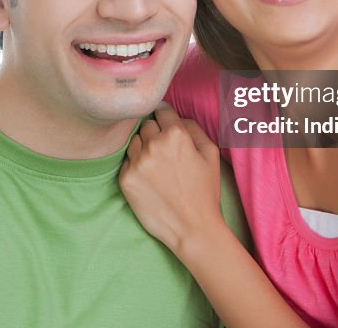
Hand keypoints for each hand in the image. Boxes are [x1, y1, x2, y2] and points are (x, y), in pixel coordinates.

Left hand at [119, 105, 224, 254]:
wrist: (192, 228)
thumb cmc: (204, 191)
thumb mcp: (211, 153)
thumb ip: (194, 127)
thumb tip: (177, 117)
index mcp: (176, 135)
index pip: (162, 110)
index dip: (165, 116)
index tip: (165, 122)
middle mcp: (154, 145)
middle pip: (147, 125)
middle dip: (155, 133)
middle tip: (166, 152)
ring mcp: (137, 162)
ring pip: (134, 141)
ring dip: (143, 148)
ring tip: (158, 167)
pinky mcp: (126, 178)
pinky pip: (127, 161)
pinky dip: (136, 166)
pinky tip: (150, 179)